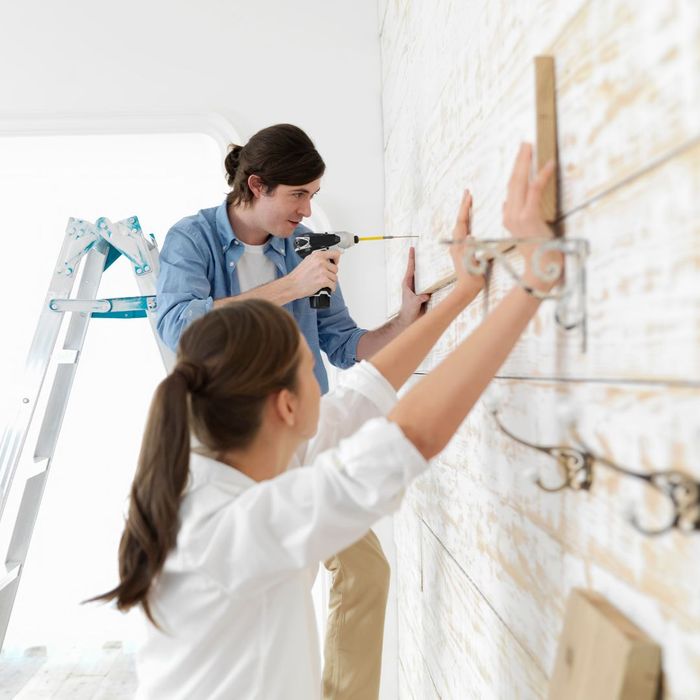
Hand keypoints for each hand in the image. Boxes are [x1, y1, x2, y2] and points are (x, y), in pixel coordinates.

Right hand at [288, 249, 340, 298]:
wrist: (292, 285)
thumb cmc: (298, 276)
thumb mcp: (308, 261)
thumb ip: (318, 259)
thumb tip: (327, 260)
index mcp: (317, 255)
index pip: (335, 253)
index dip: (337, 259)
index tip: (335, 263)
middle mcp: (320, 261)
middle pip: (335, 268)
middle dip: (331, 274)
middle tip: (326, 277)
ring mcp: (322, 271)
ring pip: (335, 277)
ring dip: (331, 281)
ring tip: (324, 283)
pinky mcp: (323, 280)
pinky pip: (333, 285)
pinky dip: (331, 288)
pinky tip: (327, 288)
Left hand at [397, 247, 429, 326]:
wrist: (409, 319)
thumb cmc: (409, 310)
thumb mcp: (414, 303)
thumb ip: (420, 298)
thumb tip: (427, 295)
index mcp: (407, 282)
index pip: (410, 267)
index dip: (411, 257)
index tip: (412, 248)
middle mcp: (413, 283)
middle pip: (417, 268)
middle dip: (420, 259)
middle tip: (424, 248)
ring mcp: (418, 287)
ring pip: (423, 275)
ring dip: (428, 268)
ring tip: (433, 258)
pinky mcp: (423, 291)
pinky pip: (429, 282)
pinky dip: (433, 278)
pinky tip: (439, 275)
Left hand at [449, 189, 485, 294]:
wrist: (466, 289)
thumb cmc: (471, 277)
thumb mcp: (472, 263)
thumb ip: (470, 250)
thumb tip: (470, 236)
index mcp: (459, 244)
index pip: (462, 221)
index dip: (465, 207)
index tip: (468, 195)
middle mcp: (456, 243)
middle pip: (460, 220)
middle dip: (464, 206)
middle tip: (467, 192)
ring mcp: (458, 246)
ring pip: (462, 225)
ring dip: (465, 213)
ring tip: (469, 202)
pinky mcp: (462, 250)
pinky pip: (464, 231)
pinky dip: (468, 222)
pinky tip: (471, 221)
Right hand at [502, 143, 559, 290]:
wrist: (539, 269)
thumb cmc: (537, 253)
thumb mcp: (523, 233)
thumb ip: (515, 217)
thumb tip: (507, 203)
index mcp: (508, 217)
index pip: (511, 189)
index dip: (516, 171)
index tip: (521, 157)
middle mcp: (509, 214)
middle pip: (513, 182)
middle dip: (519, 161)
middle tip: (525, 144)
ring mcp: (518, 215)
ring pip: (520, 182)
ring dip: (526, 162)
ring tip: (530, 147)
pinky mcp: (529, 216)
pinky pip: (534, 190)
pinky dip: (541, 175)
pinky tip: (548, 163)